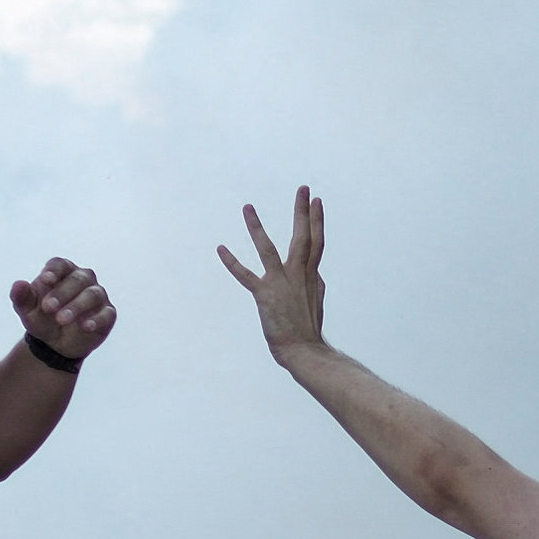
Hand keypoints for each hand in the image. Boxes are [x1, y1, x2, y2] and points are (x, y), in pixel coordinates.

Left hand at [10, 257, 116, 361]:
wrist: (54, 344)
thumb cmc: (41, 318)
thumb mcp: (27, 310)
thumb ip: (21, 297)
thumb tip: (18, 285)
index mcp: (62, 272)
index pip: (60, 264)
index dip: (53, 270)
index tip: (45, 280)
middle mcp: (82, 279)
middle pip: (77, 279)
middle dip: (62, 293)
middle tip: (47, 308)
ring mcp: (97, 295)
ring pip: (92, 294)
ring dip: (77, 306)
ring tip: (61, 319)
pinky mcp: (107, 314)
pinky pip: (106, 313)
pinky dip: (97, 319)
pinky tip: (85, 326)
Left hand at [218, 189, 329, 358]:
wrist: (304, 350)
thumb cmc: (308, 328)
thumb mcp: (316, 301)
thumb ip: (316, 283)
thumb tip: (318, 274)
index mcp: (311, 275)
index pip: (316, 242)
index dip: (317, 221)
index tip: (317, 201)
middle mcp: (298, 274)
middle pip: (303, 237)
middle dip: (302, 212)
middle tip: (304, 189)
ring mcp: (281, 282)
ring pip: (268, 249)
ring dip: (256, 227)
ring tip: (247, 207)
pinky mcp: (264, 294)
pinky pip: (245, 275)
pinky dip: (232, 262)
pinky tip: (221, 248)